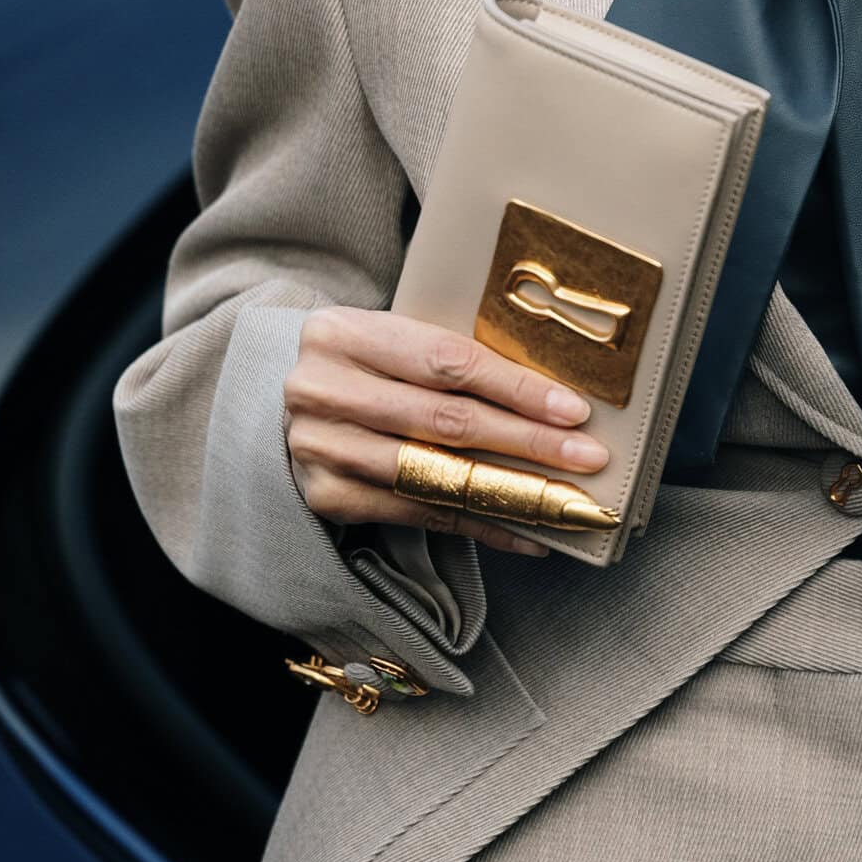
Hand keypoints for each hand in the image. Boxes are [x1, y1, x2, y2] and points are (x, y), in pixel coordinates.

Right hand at [283, 306, 610, 558]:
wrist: (275, 400)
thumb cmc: (362, 364)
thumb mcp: (391, 339)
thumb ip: (449, 357)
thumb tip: (551, 396)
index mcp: (344, 332)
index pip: (447, 361)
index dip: (515, 387)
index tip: (572, 410)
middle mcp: (324, 389)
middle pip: (446, 420)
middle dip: (526, 441)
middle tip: (585, 458)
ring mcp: (321, 446)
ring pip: (434, 472)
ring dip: (509, 489)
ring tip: (564, 499)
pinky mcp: (327, 495)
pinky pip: (419, 513)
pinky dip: (479, 523)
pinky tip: (525, 529)